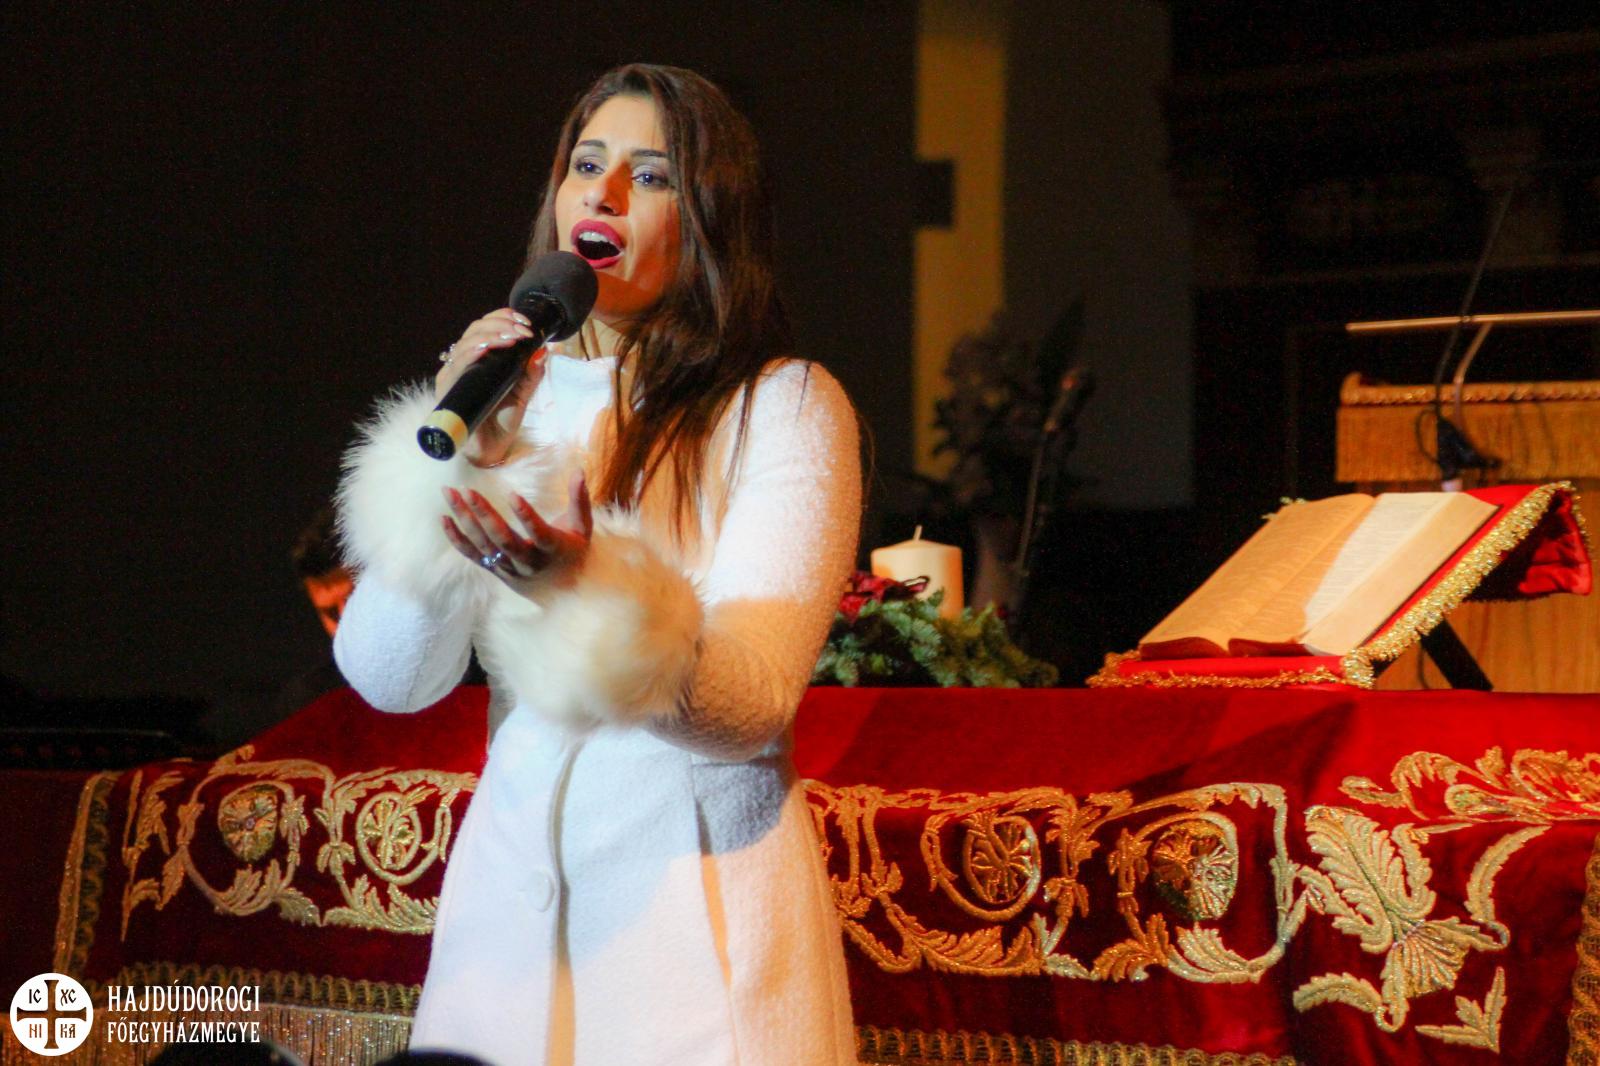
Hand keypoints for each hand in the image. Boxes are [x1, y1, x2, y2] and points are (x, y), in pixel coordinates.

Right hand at [437, 308, 544, 466]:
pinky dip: (470, 354)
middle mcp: (465, 362)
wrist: (491, 450)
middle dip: (500, 325)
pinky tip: (484, 349)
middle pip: (475, 329)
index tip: (525, 323)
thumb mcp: (524, 394)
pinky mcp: (448, 389)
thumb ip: (532, 374)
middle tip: (522, 331)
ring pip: (465, 343)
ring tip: (511, 338)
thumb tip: (543, 351)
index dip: (503, 318)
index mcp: (481, 358)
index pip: (486, 327)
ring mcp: (454, 375)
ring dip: (490, 336)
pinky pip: (456, 366)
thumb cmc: (503, 420)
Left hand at [441, 472, 592, 595]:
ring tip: (450, 494)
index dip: (526, 516)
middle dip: (484, 515)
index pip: (539, 533)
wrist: (559, 594)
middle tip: (467, 491)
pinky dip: (457, 539)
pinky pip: (473, 555)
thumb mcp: (582, 528)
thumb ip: (579, 500)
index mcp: (552, 549)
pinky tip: (444, 519)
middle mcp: (527, 562)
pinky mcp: (494, 569)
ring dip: (465, 520)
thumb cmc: (571, 553)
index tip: (512, 495)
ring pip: (483, 545)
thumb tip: (579, 470)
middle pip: (503, 540)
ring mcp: (508, 567)